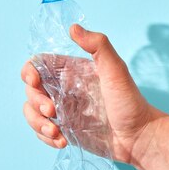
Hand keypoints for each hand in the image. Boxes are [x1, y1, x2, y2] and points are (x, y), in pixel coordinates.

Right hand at [21, 24, 163, 164]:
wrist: (139, 137)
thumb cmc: (130, 102)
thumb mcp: (116, 70)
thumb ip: (98, 46)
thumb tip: (73, 28)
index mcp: (72, 72)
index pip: (39, 65)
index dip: (29, 71)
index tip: (34, 80)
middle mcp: (64, 90)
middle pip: (31, 90)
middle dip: (35, 101)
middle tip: (52, 111)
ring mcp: (63, 111)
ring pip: (32, 113)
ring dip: (37, 123)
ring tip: (56, 132)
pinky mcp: (65, 131)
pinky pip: (42, 132)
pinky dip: (45, 137)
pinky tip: (62, 141)